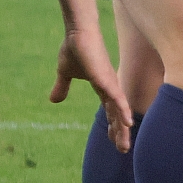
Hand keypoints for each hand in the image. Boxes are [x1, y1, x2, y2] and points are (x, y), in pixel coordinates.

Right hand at [52, 27, 132, 152]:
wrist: (78, 33)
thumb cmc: (75, 49)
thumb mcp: (65, 73)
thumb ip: (62, 87)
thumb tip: (54, 100)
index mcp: (103, 87)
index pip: (110, 110)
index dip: (113, 125)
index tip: (115, 141)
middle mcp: (110, 88)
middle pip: (117, 114)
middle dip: (120, 132)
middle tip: (123, 150)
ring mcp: (110, 83)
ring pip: (119, 110)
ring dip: (122, 128)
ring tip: (125, 145)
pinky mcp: (106, 79)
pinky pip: (116, 98)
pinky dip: (122, 110)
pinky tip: (128, 123)